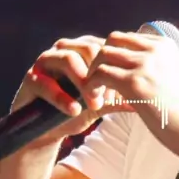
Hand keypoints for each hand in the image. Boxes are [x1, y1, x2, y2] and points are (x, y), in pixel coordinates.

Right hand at [10, 35, 134, 149]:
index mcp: (85, 51)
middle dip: (102, 74)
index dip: (117, 67)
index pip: (106, 47)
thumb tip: (147, 99)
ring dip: (84, 82)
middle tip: (110, 98)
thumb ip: (120, 98)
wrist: (46, 131)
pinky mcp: (31, 77)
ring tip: (95, 104)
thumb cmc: (76, 112)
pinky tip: (74, 110)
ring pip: (68, 59)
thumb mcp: (102, 105)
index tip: (127, 90)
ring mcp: (46, 61)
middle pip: (89, 48)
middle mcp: (66, 50)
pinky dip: (62, 96)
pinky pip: (46, 82)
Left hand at [83, 30, 178, 162]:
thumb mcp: (174, 79)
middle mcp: (155, 50)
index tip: (113, 80)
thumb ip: (155, 70)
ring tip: (97, 96)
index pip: (127, 39)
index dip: (115, 58)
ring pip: (102, 55)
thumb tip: (131, 74)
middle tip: (100, 85)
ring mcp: (145, 64)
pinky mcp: (134, 83)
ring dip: (93, 75)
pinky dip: (92, 88)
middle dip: (100, 61)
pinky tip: (97, 104)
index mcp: (166, 46)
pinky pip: (100, 75)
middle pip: (112, 41)